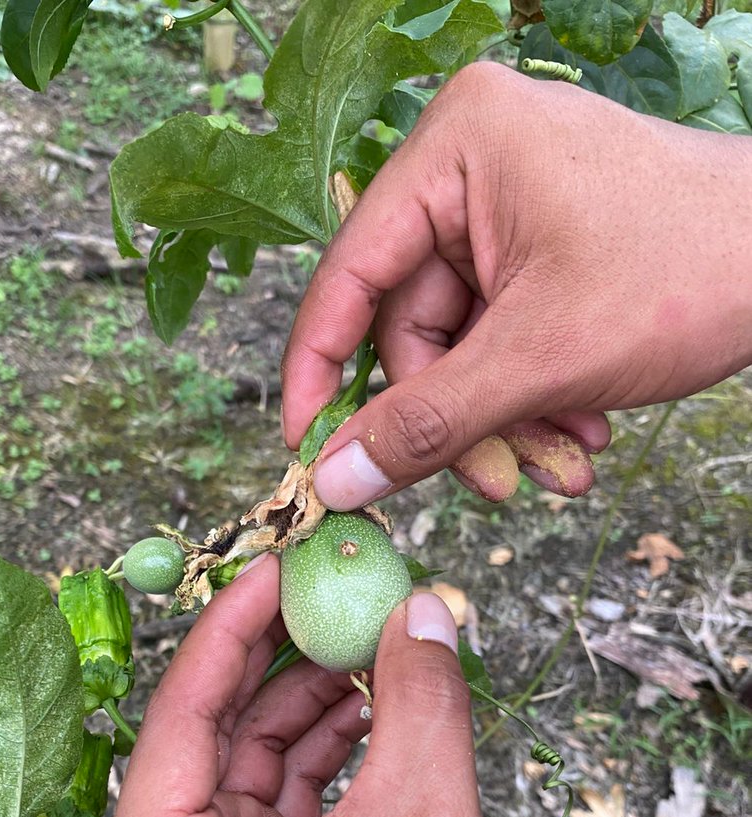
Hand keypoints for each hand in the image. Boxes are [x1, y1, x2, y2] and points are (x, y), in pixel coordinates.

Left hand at [82, 557, 652, 816]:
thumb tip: (423, 612)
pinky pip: (284, 805)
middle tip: (334, 598)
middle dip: (285, 663)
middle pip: (217, 736)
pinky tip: (377, 712)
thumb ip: (419, 703)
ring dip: (317, 706)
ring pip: (255, 766)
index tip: (275, 565)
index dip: (234, 627)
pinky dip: (330, 757)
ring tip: (374, 648)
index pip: (180, 715)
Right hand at [282, 63, 751, 510]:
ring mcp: (509, 210)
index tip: (307, 454)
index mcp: (456, 150)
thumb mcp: (543, 359)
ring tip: (565, 464)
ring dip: (507, 422)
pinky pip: (504, 342)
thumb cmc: (691, 271)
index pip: (349, 277)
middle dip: (461, 420)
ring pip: (463, 351)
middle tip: (500, 484)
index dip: (322, 376)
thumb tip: (333, 480)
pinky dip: (535, 399)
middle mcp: (471, 168)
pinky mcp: (543, 248)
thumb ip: (428, 424)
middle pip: (414, 330)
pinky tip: (583, 430)